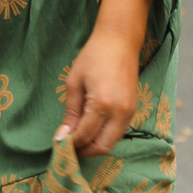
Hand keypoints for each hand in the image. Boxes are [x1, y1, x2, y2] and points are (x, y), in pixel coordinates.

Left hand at [56, 0, 153, 157]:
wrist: (120, 41)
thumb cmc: (93, 57)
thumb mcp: (74, 83)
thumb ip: (70, 113)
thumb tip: (63, 136)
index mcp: (102, 104)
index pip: (85, 136)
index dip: (71, 144)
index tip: (59, 144)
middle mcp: (119, 112)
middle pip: (102, 147)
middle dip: (84, 151)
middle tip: (69, 147)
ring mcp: (130, 112)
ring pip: (113, 142)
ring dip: (95, 145)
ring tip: (79, 139)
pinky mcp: (134, 109)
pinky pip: (119, 132)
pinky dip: (105, 136)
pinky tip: (92, 129)